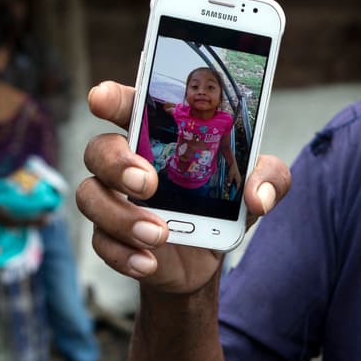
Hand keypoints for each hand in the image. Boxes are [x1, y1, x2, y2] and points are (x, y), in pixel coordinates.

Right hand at [76, 81, 290, 293]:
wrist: (206, 257)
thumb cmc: (221, 202)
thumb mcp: (257, 185)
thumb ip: (270, 178)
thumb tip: (260, 197)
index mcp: (156, 135)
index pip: (126, 105)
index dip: (110, 98)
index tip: (102, 99)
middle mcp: (126, 163)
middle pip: (98, 149)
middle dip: (117, 163)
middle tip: (148, 183)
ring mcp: (114, 200)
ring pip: (90, 196)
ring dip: (121, 216)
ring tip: (159, 234)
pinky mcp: (112, 237)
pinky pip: (101, 243)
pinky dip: (123, 254)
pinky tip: (149, 262)